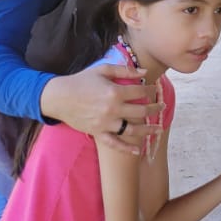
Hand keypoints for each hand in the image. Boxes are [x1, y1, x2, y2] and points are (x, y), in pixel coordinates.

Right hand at [39, 65, 159, 154]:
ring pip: (132, 129)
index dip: (150, 89)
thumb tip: (145, 72)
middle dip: (155, 108)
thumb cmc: (81, 81)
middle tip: (162, 107)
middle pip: (141, 111)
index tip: (154, 89)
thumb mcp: (103, 70)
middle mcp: (112, 109)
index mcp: (114, 92)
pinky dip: (126, 148)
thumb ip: (125, 70)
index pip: (140, 91)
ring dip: (148, 130)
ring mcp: (105, 123)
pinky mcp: (97, 133)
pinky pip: (114, 143)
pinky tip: (138, 151)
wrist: (58, 97)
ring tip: (159, 129)